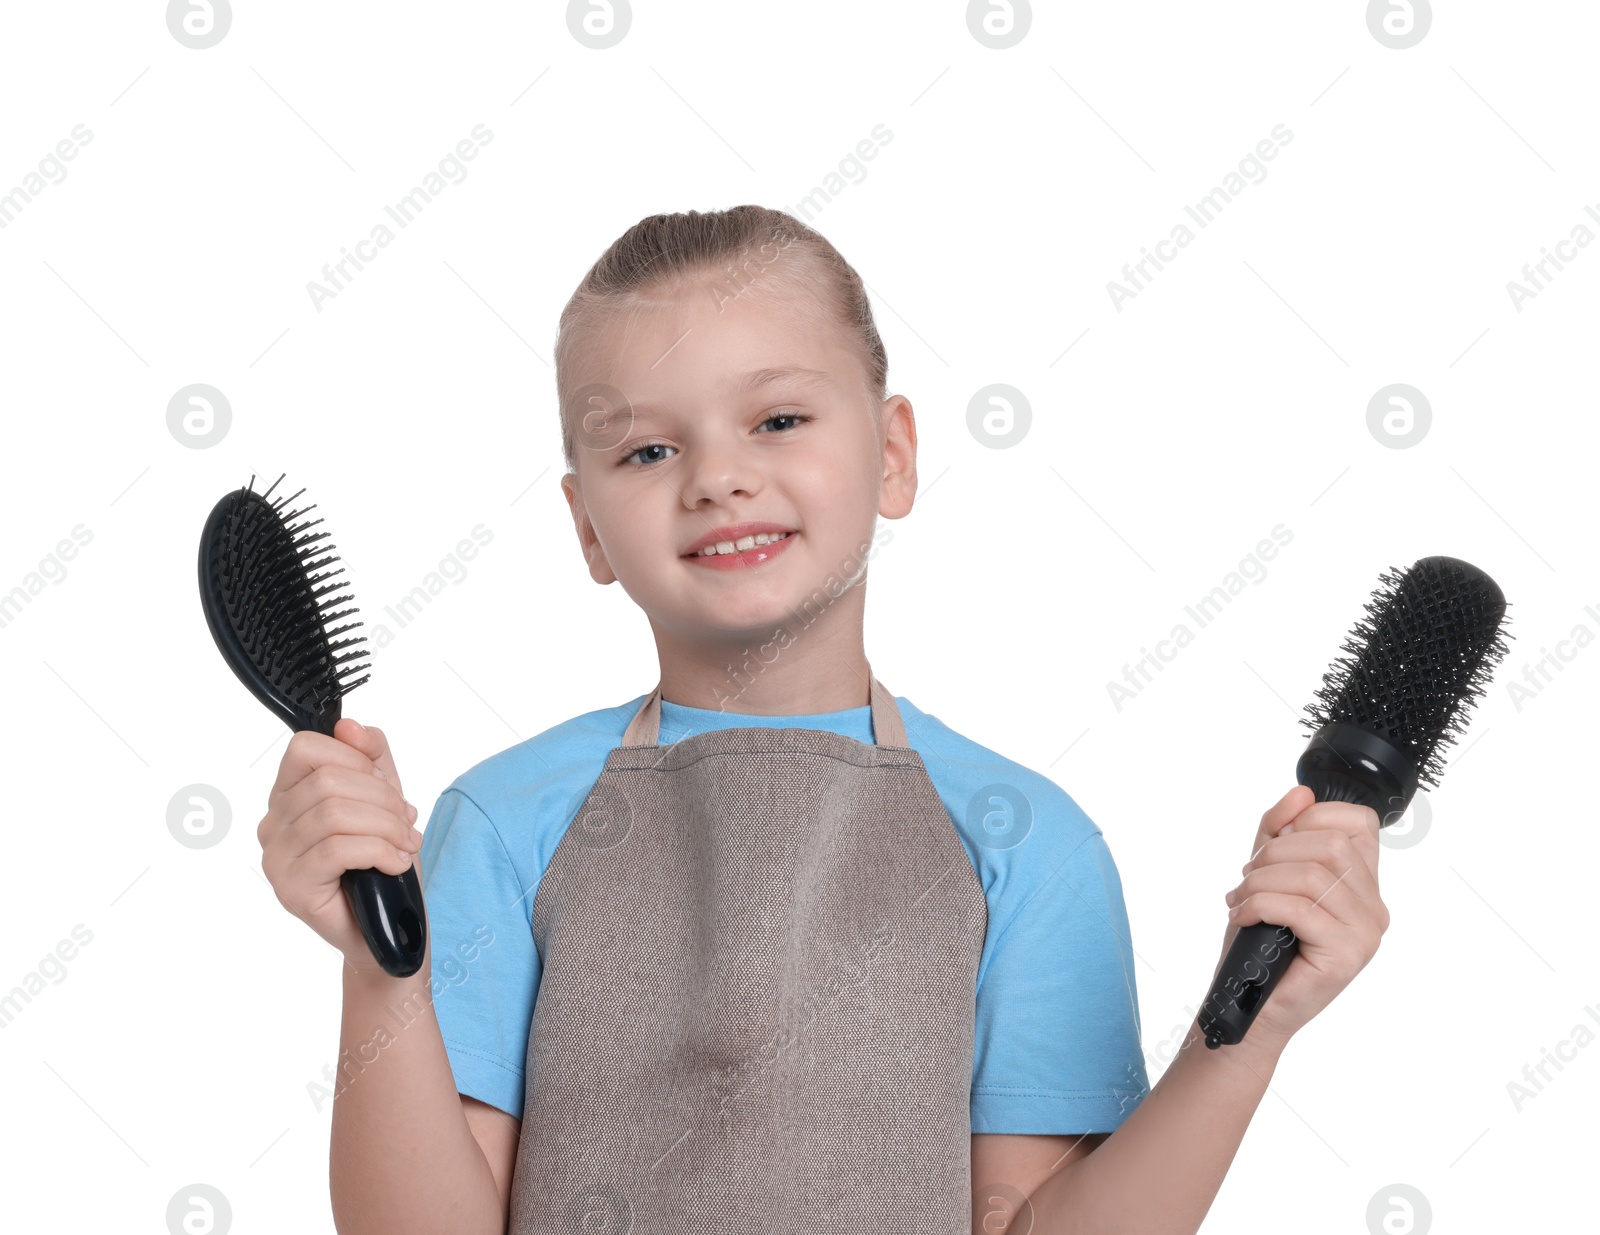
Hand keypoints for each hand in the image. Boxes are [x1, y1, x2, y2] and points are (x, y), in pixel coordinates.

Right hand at [257, 718, 423, 976]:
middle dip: (383, 799)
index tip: (384, 786)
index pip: (306, 748)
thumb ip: (370, 755)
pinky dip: (380, 851)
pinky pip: (338, 849)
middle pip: (328, 781)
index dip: (354, 760)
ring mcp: (277, 859)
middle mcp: (273, 825)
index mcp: (288, 796)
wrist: (391, 929)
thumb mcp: (386, 798)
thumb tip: (348, 725)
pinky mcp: (292, 889)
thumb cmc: (383, 864)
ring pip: (335, 813)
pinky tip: (395, 864)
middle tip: (406, 824)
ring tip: (405, 845)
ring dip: (387, 827)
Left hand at [1213, 785, 1390, 1049]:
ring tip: (1242, 900)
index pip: (1358, 822)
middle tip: (1248, 879)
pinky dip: (1260, 904)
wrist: (1248, 1004)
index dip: (1311, 820)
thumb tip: (1301, 793)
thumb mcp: (1265, 872)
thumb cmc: (1258, 943)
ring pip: (1313, 875)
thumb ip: (1280, 830)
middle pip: (1330, 844)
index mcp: (1364, 883)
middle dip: (1274, 853)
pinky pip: (1300, 908)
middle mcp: (1374, 906)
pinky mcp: (1348, 954)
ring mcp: (1366, 932)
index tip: (1276, 845)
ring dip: (1261, 881)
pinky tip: (1244, 916)